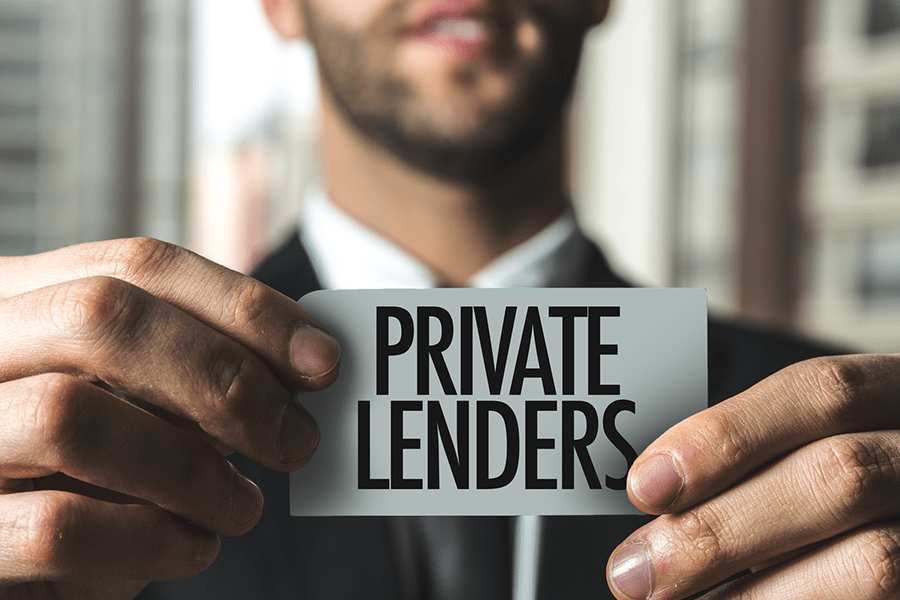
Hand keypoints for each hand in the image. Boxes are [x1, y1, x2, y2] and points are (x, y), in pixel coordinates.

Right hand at [0, 238, 340, 598]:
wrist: (12, 552)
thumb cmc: (80, 471)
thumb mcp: (130, 400)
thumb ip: (190, 367)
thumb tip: (307, 361)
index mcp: (19, 301)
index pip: (136, 265)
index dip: (244, 306)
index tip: (323, 359)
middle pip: (102, 315)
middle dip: (224, 376)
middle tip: (295, 439)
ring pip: (69, 416)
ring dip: (192, 469)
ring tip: (244, 507)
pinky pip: (56, 527)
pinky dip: (152, 540)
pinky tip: (193, 547)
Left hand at [607, 354, 899, 598]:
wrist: (899, 528)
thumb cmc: (842, 491)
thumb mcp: (816, 448)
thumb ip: (758, 459)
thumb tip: (655, 492)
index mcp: (896, 396)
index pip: (822, 392)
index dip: (727, 435)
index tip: (645, 484)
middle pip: (837, 476)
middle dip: (720, 529)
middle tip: (634, 574)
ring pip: (873, 561)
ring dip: (755, 594)